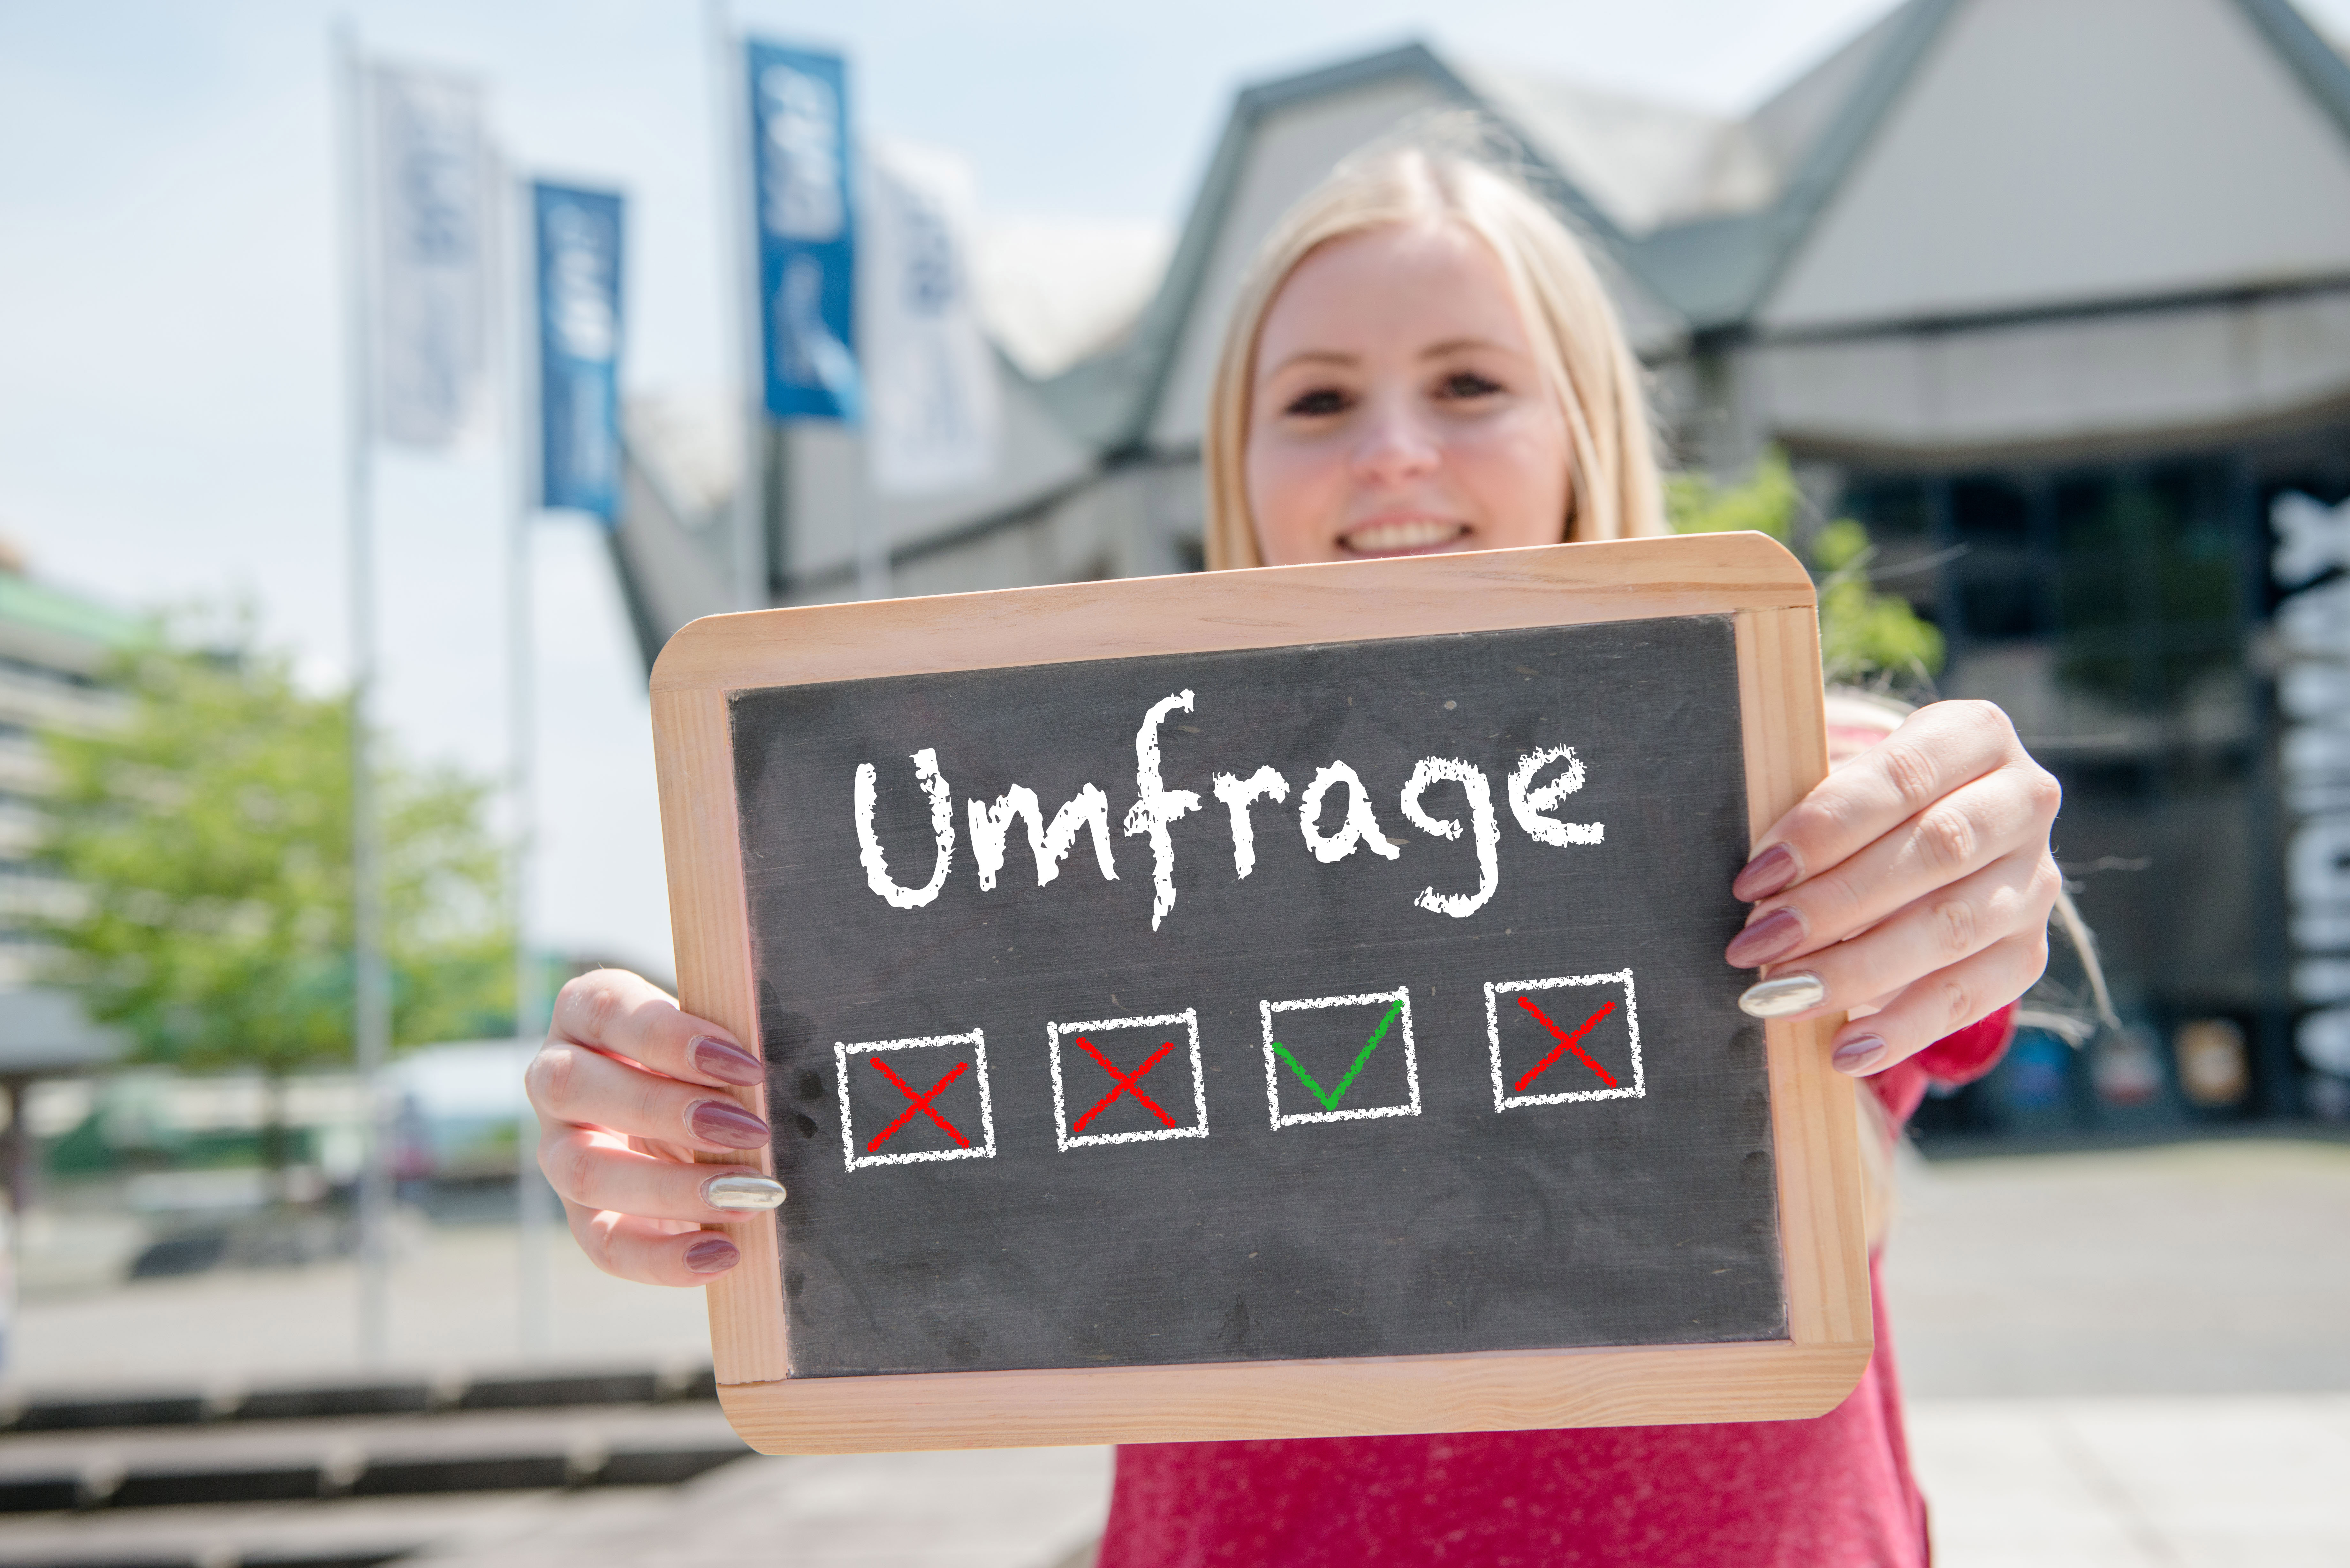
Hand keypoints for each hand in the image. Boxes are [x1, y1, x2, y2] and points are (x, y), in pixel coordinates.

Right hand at [523, 968, 782, 1284]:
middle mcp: (555, 1077)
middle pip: (573, 1086)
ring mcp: (558, 1148)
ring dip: (669, 1186)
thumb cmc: (713, 1061)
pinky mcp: (580, 1212)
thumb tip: (778, 1073)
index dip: (670, 1038)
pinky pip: (603, 1242)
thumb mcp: (715, 1044)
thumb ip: (729, 1050)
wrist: (700, 1114)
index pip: (606, 1011)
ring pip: (582, 1169)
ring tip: (747, 1194)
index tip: (745, 1063)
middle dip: (665, 1110)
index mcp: (586, 1013)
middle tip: (750, 1129)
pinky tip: (724, 1253)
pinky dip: (663, 1256)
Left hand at [1725, 700, 2061, 1076]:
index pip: (1902, 775)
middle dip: (1834, 904)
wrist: (1937, 840)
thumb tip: (1758, 883)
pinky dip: (1904, 1027)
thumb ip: (1816, 816)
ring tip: (1781, 995)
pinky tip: (1844, 1052)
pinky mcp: (2031, 949)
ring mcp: (2036, 880)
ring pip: (1951, 927)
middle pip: (1934, 852)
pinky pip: (1973, 995)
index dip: (1826, 827)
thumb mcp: (1847, 784)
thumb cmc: (1866, 804)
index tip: (1755, 876)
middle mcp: (2024, 800)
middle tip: (1755, 943)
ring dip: (1857, 968)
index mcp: (1976, 735)